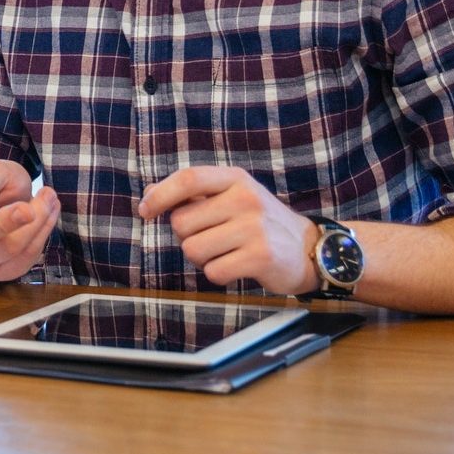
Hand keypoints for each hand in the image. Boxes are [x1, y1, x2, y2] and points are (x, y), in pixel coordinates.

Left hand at [137, 166, 317, 294]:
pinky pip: (213, 272)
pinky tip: (238, 267)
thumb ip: (192, 195)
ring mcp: (255, 228)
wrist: (309, 248)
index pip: (188, 179)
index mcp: (235, 179)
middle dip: (187, 236)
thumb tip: (149, 195)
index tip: (145, 211)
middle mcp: (245, 199)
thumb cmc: (259, 222)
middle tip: (213, 238)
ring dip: (202, 258)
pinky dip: (219, 274)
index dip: (160, 195)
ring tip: (226, 252)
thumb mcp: (231, 196)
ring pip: (193, 249)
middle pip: (181, 222)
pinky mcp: (261, 257)